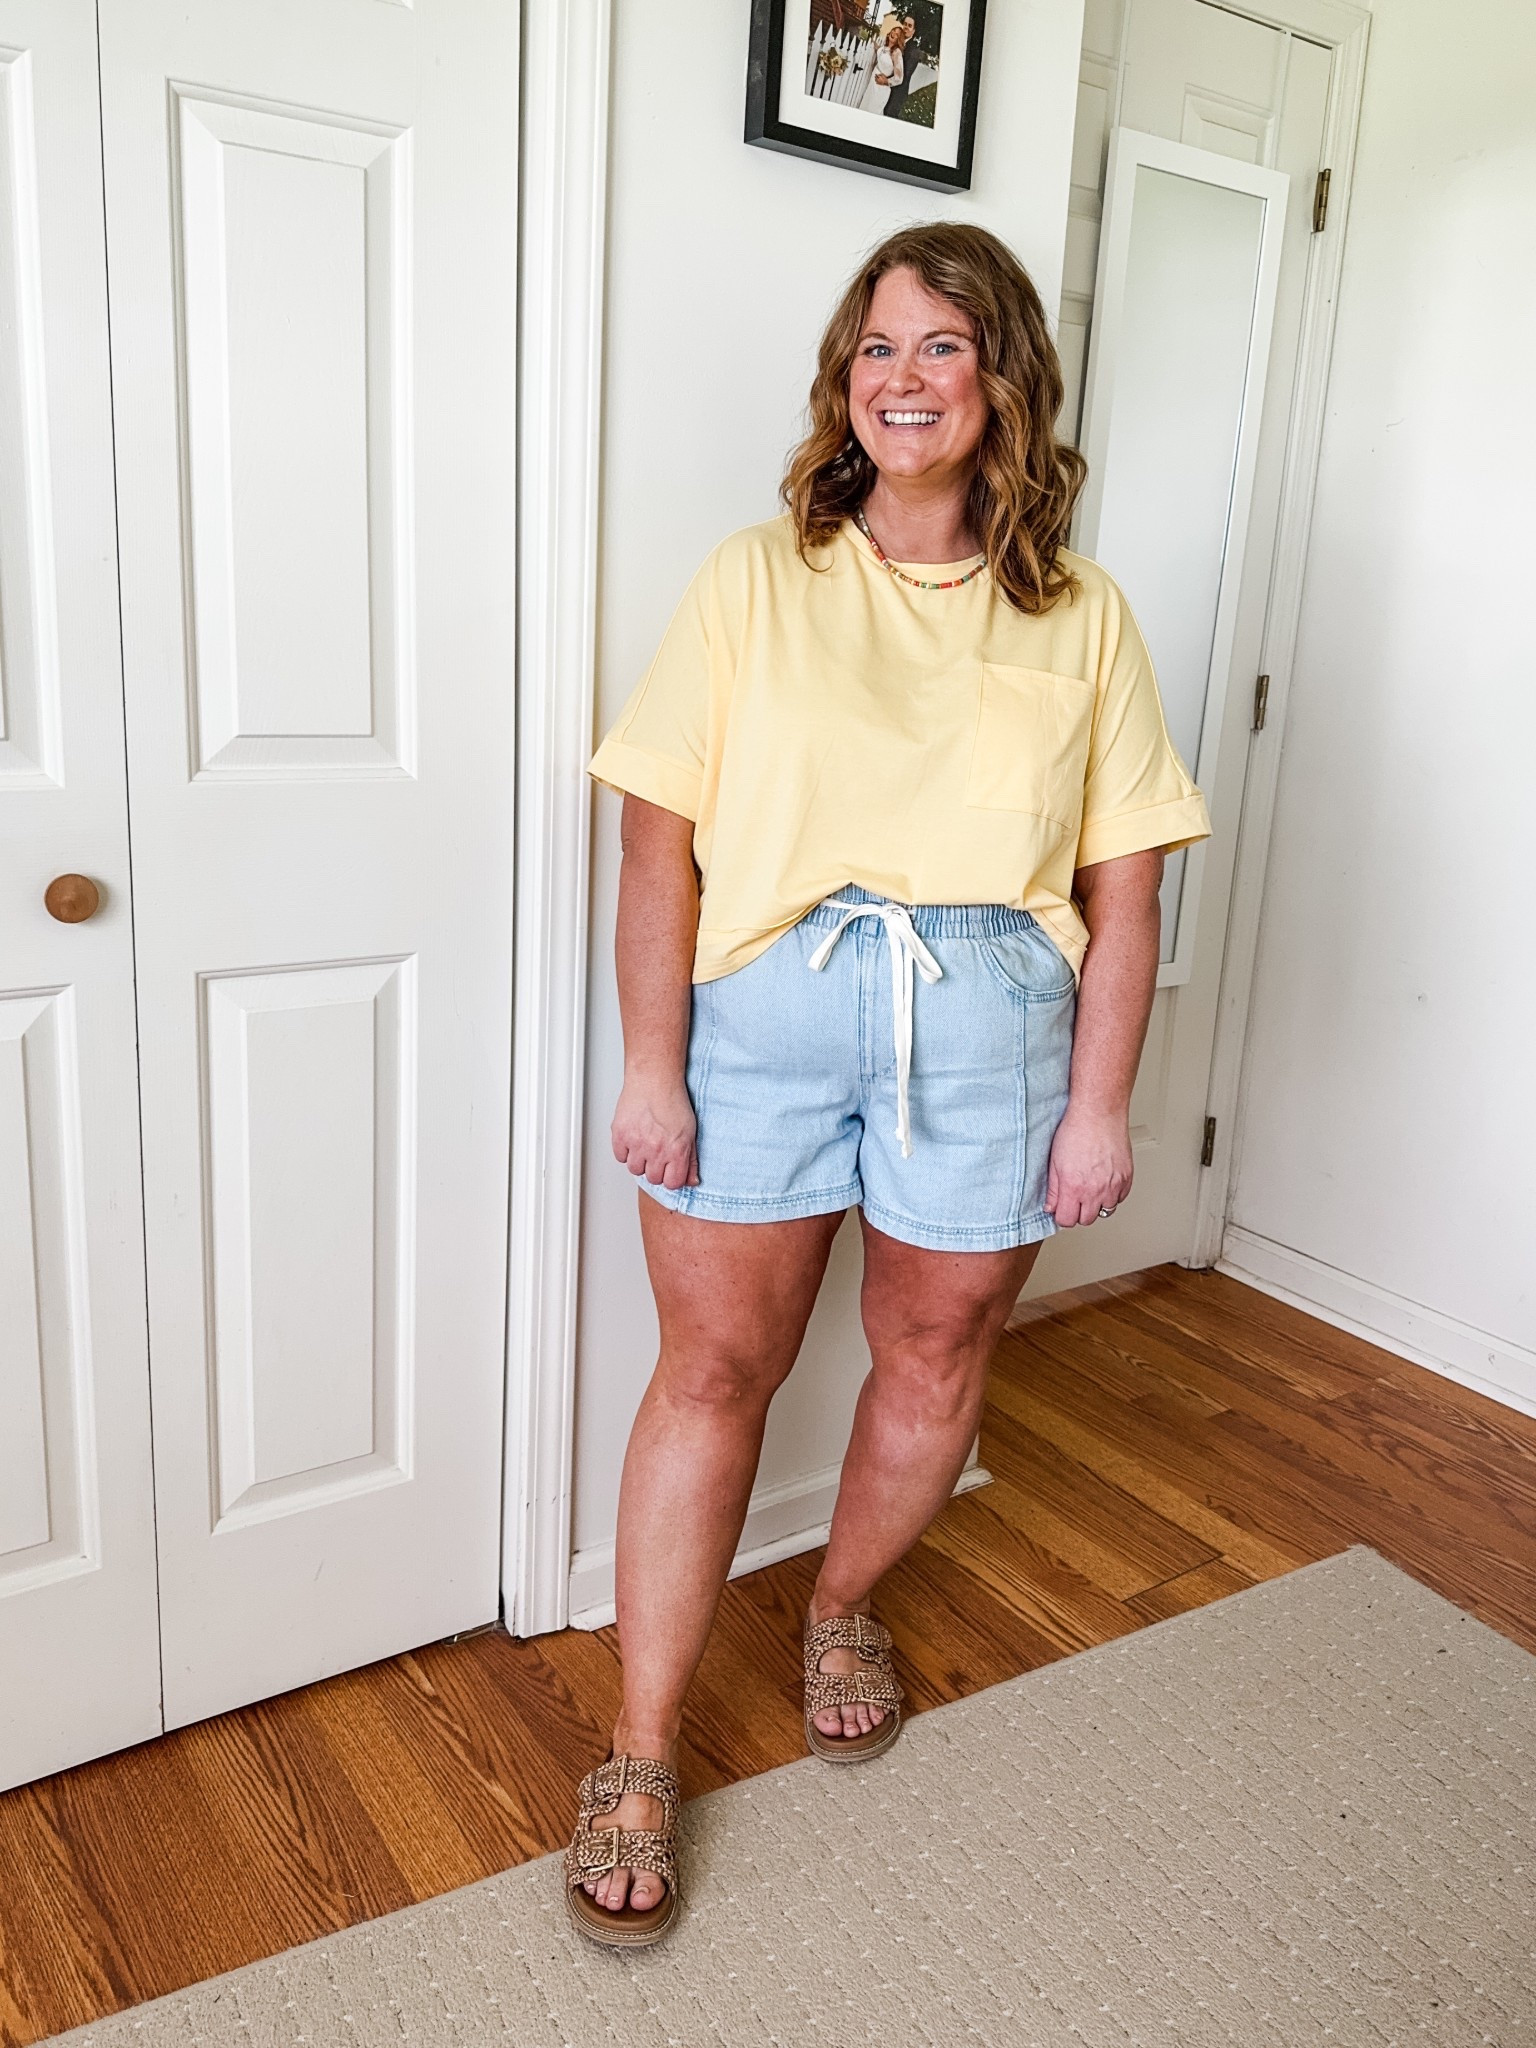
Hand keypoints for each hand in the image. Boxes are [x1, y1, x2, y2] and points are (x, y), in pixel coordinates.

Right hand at [612, 1072, 699, 1190]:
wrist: (654, 1079)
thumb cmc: (673, 1100)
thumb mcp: (691, 1132)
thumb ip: (691, 1159)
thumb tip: (692, 1180)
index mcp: (676, 1151)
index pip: (672, 1183)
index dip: (671, 1177)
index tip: (670, 1170)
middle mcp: (656, 1150)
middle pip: (652, 1179)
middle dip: (655, 1169)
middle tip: (657, 1153)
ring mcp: (636, 1143)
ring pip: (635, 1169)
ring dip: (639, 1161)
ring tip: (644, 1144)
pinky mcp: (620, 1135)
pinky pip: (620, 1157)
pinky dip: (625, 1151)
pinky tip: (633, 1139)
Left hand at [1046, 1103, 1131, 1226]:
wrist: (1098, 1113)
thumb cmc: (1076, 1130)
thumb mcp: (1054, 1161)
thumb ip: (1053, 1189)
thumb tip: (1051, 1206)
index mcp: (1074, 1187)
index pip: (1067, 1220)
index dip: (1062, 1215)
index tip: (1062, 1208)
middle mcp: (1096, 1190)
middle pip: (1087, 1219)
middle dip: (1079, 1212)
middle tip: (1075, 1198)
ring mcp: (1113, 1185)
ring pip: (1106, 1210)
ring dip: (1097, 1204)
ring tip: (1090, 1188)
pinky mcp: (1127, 1177)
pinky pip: (1120, 1198)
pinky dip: (1112, 1194)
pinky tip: (1103, 1182)